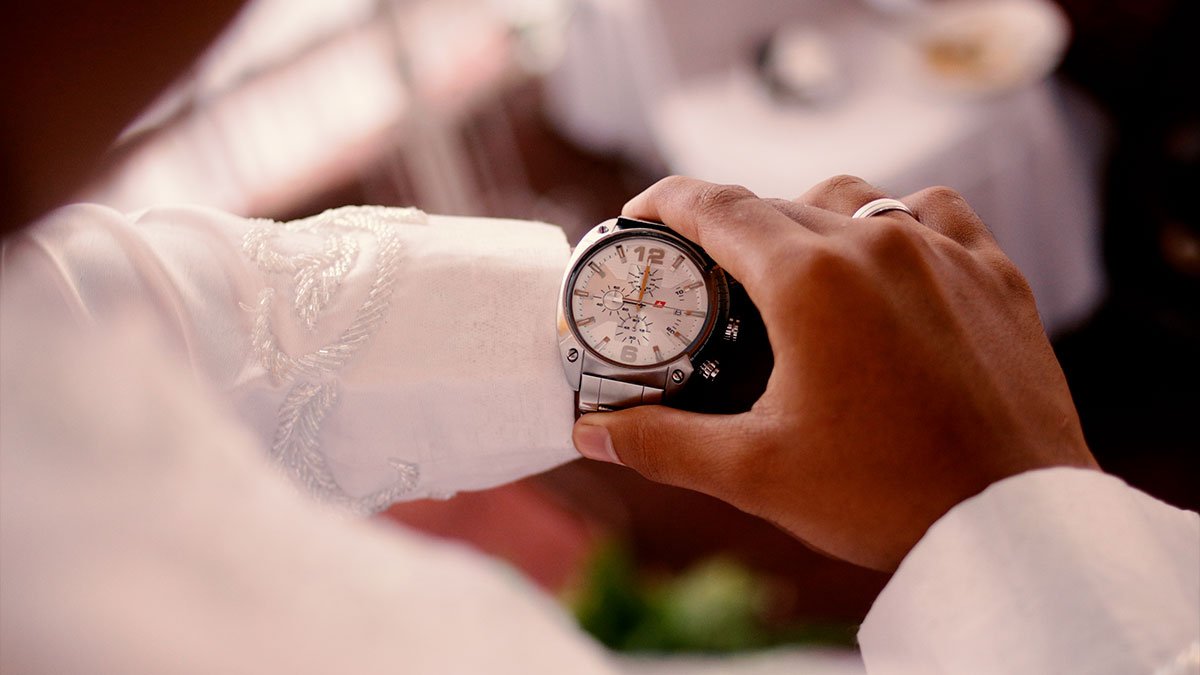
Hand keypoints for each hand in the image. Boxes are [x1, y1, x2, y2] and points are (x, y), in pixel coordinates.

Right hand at [571, 175, 1096, 570]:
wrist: (1013, 523)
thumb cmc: (886, 497)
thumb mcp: (756, 473)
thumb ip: (664, 442)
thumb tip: (594, 433)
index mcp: (811, 279)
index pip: (716, 207)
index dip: (665, 203)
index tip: (641, 216)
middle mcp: (877, 243)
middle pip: (777, 204)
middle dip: (730, 228)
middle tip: (707, 274)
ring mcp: (944, 251)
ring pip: (855, 197)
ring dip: (810, 217)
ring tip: (793, 267)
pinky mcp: (994, 274)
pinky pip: (934, 213)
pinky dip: (896, 221)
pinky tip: (887, 258)